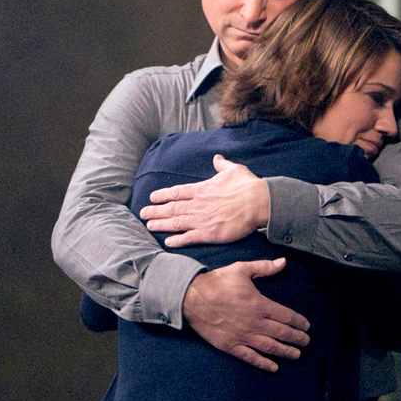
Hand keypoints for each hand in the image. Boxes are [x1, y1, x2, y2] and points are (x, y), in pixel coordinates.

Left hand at [140, 155, 269, 247]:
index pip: (177, 192)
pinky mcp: (209, 233)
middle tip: (143, 214)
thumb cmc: (247, 185)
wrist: (257, 202)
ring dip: (161, 224)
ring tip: (149, 226)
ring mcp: (202, 220)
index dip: (163, 195)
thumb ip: (222, 165)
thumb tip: (217, 158)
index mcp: (202, 190)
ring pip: (176, 222)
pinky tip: (168, 242)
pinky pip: (189, 238)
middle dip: (155, 211)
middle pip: (171, 208)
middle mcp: (198, 205)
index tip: (152, 197)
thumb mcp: (234, 170)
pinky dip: (177, 240)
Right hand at [183, 258, 309, 371]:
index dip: (299, 322)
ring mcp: (243, 336)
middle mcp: (254, 323)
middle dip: (297, 338)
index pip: (286, 316)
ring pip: (270, 347)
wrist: (192, 298)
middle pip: (282, 333)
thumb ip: (264, 267)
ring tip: (297, 354)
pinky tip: (274, 367)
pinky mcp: (230, 345)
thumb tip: (283, 261)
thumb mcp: (242, 269)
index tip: (306, 326)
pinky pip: (250, 357)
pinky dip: (263, 363)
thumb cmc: (218, 282)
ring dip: (286, 351)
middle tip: (306, 341)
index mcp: (259, 305)